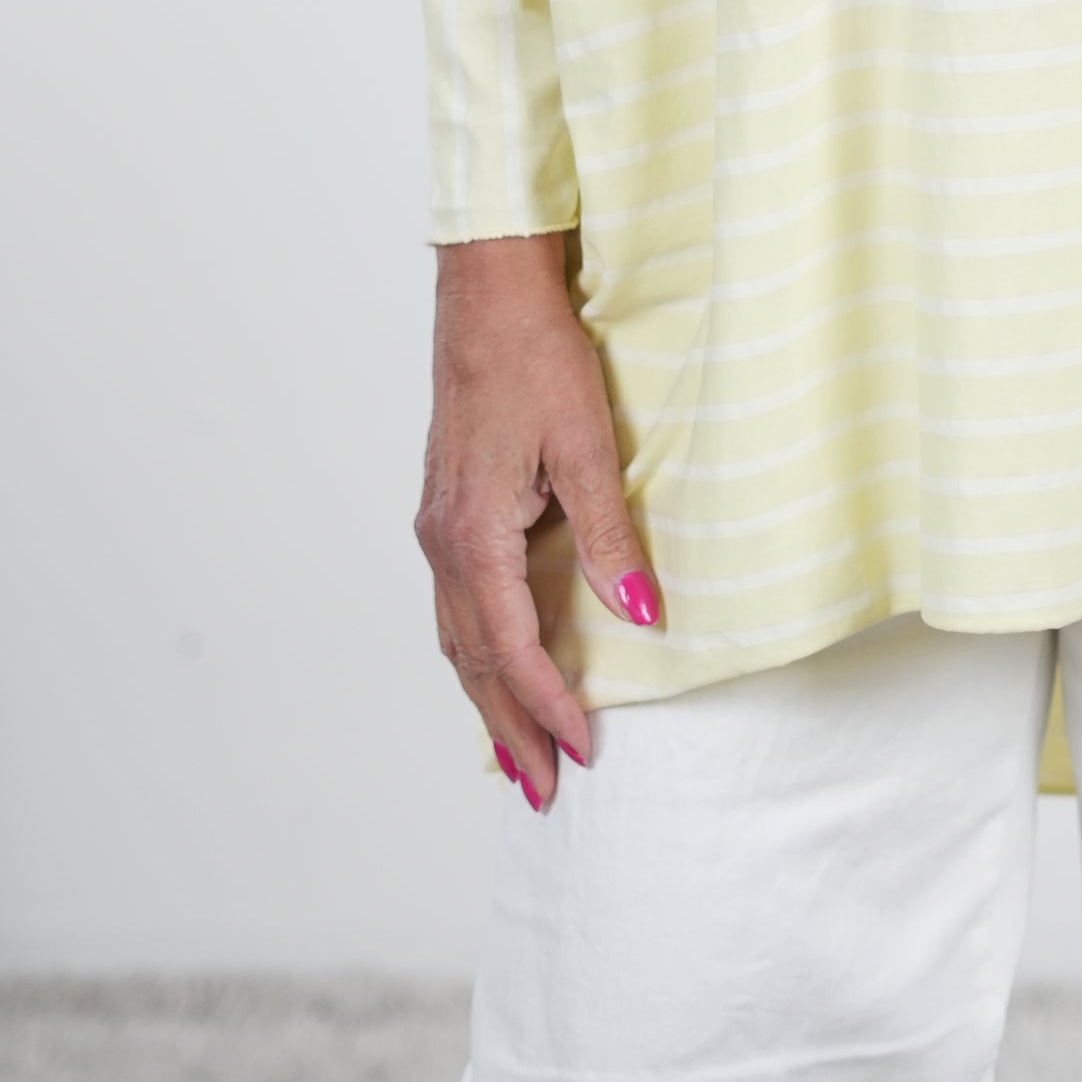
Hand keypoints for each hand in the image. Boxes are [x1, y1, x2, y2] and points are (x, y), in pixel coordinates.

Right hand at [414, 233, 656, 811]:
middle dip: (510, 728)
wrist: (486, 290)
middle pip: (474, 659)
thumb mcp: (585, 446)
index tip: (585, 750)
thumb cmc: (536, 354)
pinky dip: (476, 652)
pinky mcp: (445, 508)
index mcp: (472, 533)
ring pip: (457, 637)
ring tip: (519, 754)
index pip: (513, 647)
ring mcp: (437, 526)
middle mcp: (442, 541)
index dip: (549, 704)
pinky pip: (455, 605)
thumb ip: (610, 539)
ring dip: (488, 698)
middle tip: (544, 791)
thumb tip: (645, 620)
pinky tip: (495, 666)